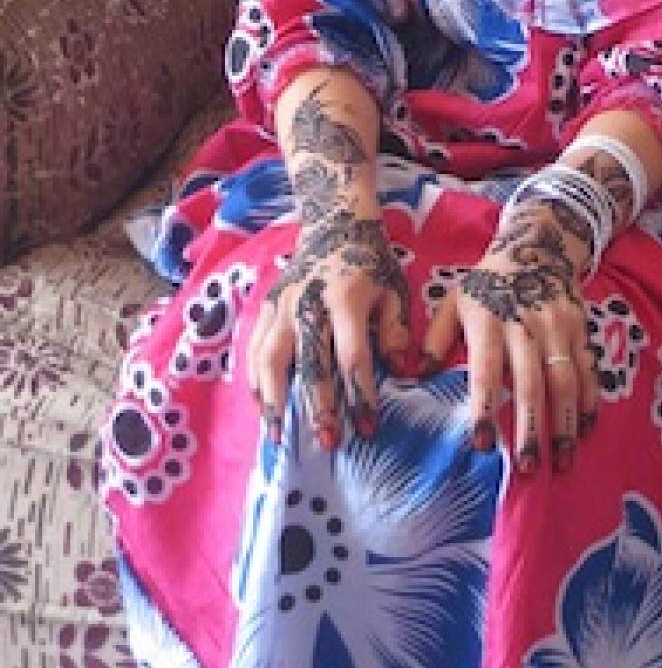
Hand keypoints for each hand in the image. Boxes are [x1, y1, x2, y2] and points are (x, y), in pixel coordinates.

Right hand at [247, 205, 409, 446]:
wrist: (333, 224)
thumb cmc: (371, 264)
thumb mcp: (395, 291)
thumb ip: (397, 332)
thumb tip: (401, 373)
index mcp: (346, 299)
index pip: (352, 357)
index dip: (359, 395)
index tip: (367, 428)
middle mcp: (308, 305)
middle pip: (308, 364)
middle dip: (316, 407)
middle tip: (326, 443)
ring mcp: (281, 307)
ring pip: (270, 361)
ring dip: (274, 402)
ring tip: (279, 437)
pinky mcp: (265, 309)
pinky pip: (255, 351)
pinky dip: (257, 382)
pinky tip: (264, 409)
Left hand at [422, 207, 597, 474]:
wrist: (536, 247)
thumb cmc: (486, 284)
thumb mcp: (453, 301)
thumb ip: (435, 337)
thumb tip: (416, 375)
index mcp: (487, 320)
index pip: (485, 371)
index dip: (485, 408)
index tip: (483, 445)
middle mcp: (525, 325)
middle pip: (530, 383)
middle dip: (531, 429)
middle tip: (527, 468)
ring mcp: (557, 328)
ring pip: (565, 381)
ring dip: (564, 424)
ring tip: (562, 461)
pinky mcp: (581, 330)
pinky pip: (589, 370)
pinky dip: (589, 402)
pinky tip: (584, 431)